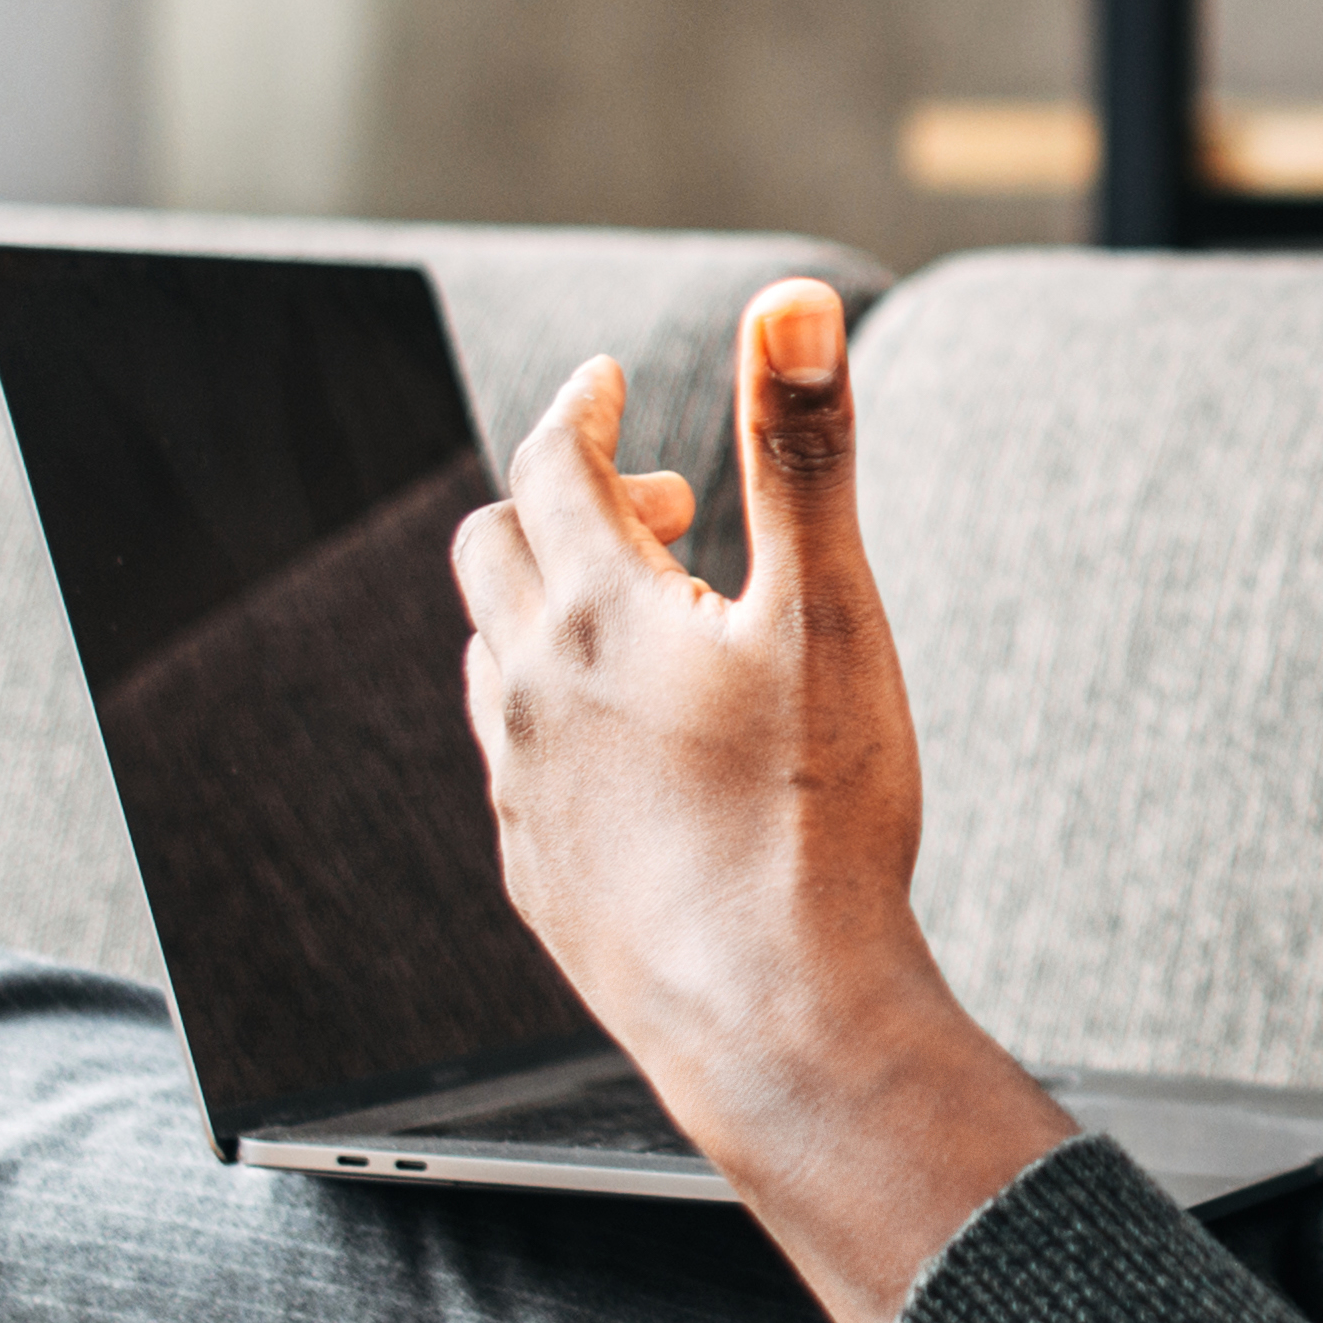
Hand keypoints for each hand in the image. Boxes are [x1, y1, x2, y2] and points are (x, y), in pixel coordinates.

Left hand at [451, 281, 1075, 1322]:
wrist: (777, 1019)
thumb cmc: (814, 820)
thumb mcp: (828, 611)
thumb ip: (802, 450)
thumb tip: (790, 303)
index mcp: (598, 616)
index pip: (554, 466)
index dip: (584, 413)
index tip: (609, 390)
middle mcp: (533, 693)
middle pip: (496, 549)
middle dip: (565, 501)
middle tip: (662, 508)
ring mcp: (522, 788)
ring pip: (494, 656)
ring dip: (549, 608)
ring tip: (646, 620)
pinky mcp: (536, 870)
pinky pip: (510, 758)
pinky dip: (551, 709)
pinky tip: (625, 744)